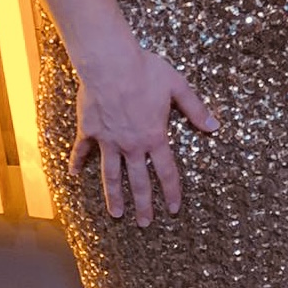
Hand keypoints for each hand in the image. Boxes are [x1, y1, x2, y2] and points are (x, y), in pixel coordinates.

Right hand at [70, 44, 218, 225]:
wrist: (111, 63)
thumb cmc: (146, 71)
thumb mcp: (177, 87)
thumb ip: (195, 109)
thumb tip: (214, 126)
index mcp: (154, 136)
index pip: (166, 171)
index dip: (171, 192)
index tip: (173, 209)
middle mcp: (131, 145)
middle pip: (138, 181)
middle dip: (143, 204)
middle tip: (145, 224)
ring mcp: (108, 140)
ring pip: (111, 175)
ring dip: (113, 196)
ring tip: (116, 214)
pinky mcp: (89, 130)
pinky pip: (82, 151)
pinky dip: (77, 163)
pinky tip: (73, 175)